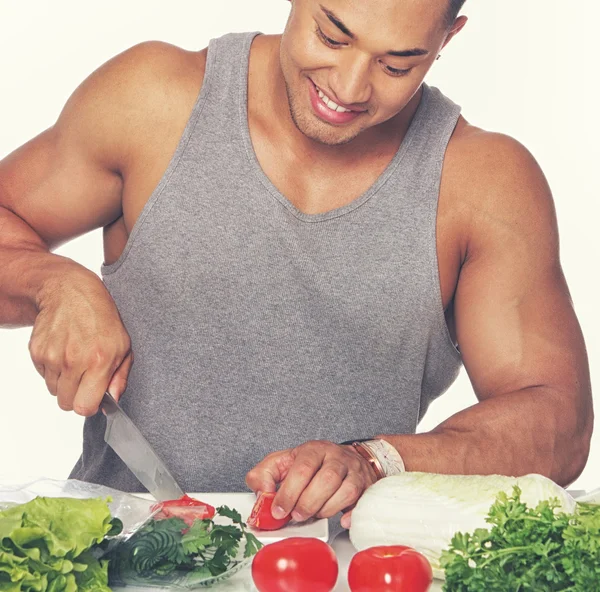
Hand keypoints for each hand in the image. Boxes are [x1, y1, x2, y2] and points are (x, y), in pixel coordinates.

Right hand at [28, 270, 132, 415]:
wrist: (71, 292)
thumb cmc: (102, 319)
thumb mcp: (124, 346)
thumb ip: (120, 377)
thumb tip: (113, 400)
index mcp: (99, 361)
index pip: (85, 407)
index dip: (90, 405)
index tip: (94, 395)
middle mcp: (73, 360)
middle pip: (67, 403)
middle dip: (77, 395)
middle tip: (86, 377)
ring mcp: (52, 356)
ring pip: (54, 391)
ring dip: (65, 382)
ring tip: (76, 359)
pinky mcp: (37, 352)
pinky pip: (44, 376)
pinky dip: (53, 370)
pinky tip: (64, 351)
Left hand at [245, 440, 377, 526]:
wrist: (345, 458)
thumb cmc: (312, 464)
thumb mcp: (283, 462)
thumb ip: (264, 474)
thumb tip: (261, 492)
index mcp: (314, 449)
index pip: (302, 469)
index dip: (289, 492)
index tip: (279, 510)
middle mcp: (336, 457)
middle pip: (326, 480)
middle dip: (307, 503)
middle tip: (296, 515)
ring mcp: (354, 471)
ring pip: (345, 491)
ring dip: (326, 509)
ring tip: (314, 514)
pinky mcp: (365, 486)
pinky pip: (362, 502)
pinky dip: (351, 515)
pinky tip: (341, 520)